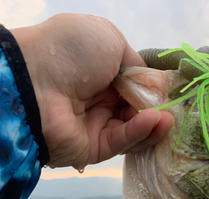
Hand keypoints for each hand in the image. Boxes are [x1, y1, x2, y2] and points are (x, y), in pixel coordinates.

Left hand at [11, 14, 173, 169]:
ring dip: (152, 124)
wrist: (35, 83)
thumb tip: (147, 81)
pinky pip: (121, 140)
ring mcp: (96, 125)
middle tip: (172, 109)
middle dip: (156, 109)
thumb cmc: (70, 52)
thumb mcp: (109, 39)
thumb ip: (133, 62)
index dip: (152, 89)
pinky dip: (139, 132)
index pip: (133, 85)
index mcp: (99, 72)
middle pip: (136, 109)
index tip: (169, 91)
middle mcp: (98, 99)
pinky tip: (153, 122)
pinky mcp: (94, 148)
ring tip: (168, 119)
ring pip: (132, 129)